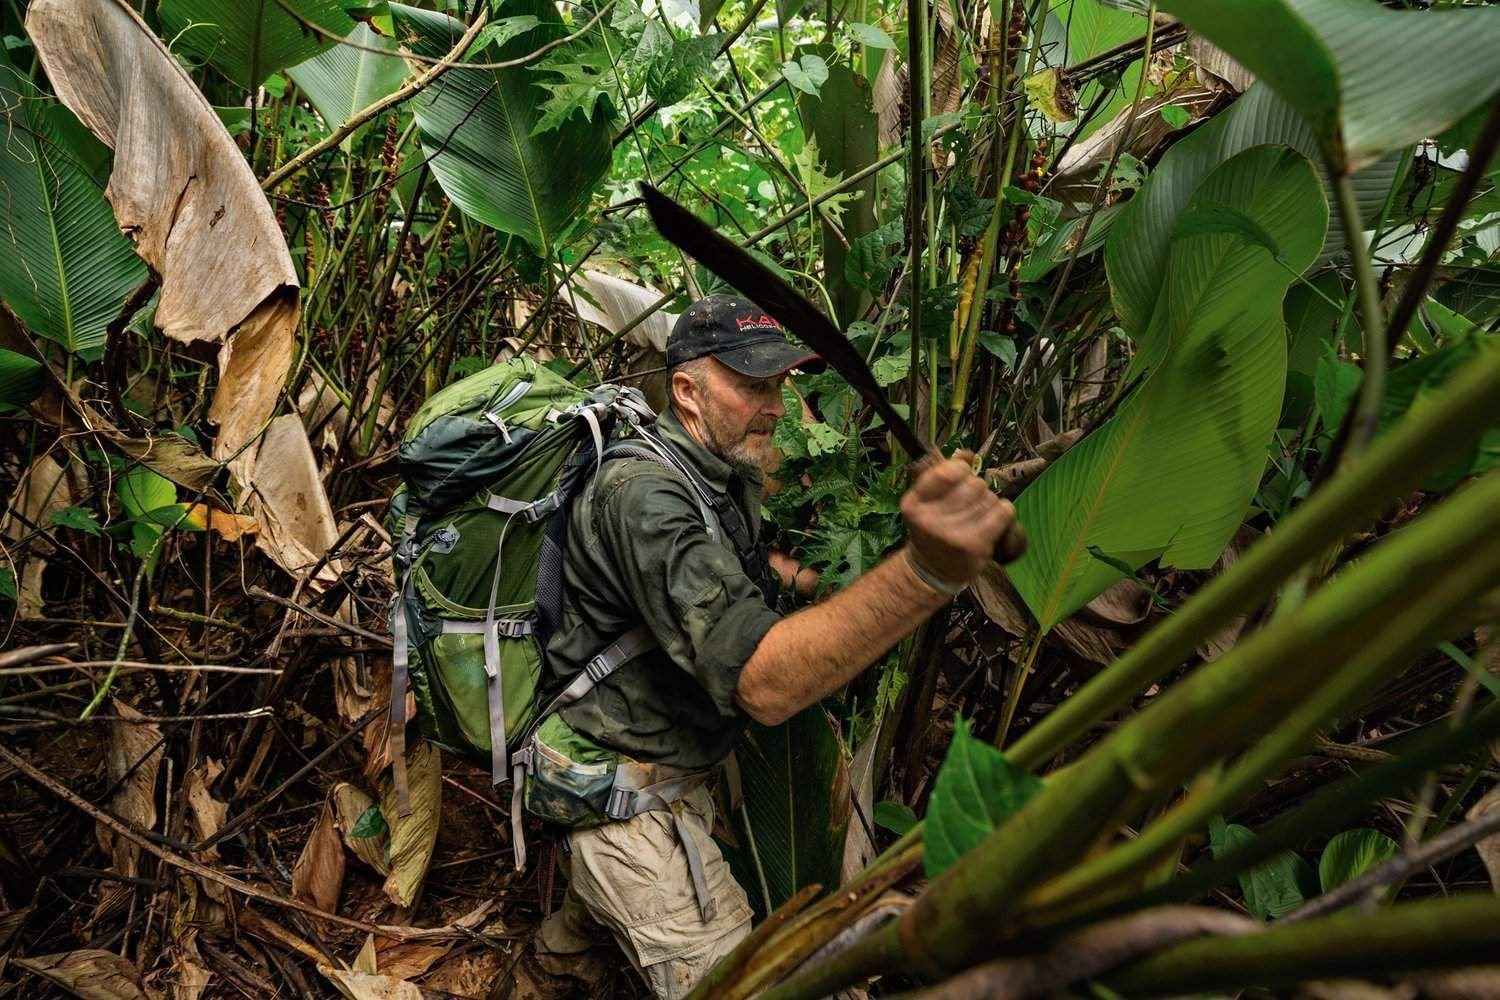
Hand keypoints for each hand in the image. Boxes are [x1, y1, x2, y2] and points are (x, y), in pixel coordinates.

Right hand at [900, 450, 1016, 588]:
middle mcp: (929, 519)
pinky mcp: (974, 544)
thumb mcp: (926, 501)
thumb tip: (967, 454)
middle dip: (976, 488)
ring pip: (989, 497)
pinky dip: (1004, 511)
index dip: (961, 468)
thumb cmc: (933, 528)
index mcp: (913, 503)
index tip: (962, 476)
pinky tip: (995, 520)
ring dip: (989, 502)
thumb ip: (943, 474)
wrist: (933, 570)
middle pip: (973, 483)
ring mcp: (952, 533)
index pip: (946, 472)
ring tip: (978, 516)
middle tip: (969, 503)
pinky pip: (1002, 511)